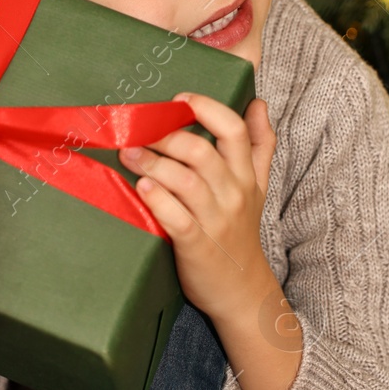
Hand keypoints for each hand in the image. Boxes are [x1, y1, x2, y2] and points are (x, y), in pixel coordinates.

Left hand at [118, 93, 277, 319]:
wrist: (242, 289)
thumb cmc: (240, 231)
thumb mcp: (258, 186)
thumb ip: (259, 144)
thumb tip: (258, 103)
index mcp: (245, 175)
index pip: (233, 130)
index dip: (206, 108)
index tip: (179, 100)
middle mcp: (233, 194)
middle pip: (201, 152)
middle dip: (166, 136)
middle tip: (138, 130)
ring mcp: (215, 220)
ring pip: (185, 182)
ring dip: (153, 163)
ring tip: (128, 154)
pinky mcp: (196, 245)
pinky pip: (177, 218)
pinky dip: (158, 200)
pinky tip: (142, 187)